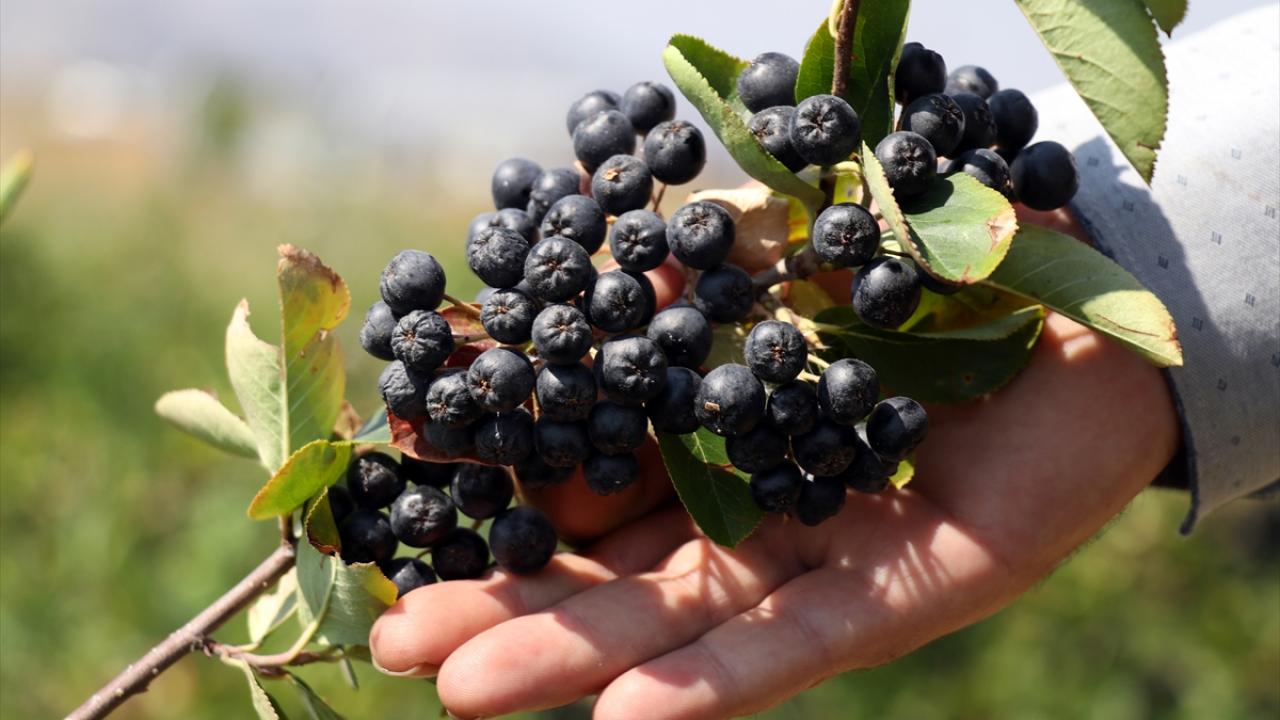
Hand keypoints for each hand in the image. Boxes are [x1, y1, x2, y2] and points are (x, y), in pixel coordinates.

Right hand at [370, 209, 1178, 719]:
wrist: (1084, 292)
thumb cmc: (913, 258)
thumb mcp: (775, 245)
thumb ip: (680, 278)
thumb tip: (576, 293)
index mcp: (708, 433)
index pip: (580, 475)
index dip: (490, 489)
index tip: (395, 503)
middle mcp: (749, 507)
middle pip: (608, 568)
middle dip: (501, 601)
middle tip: (391, 639)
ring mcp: (818, 555)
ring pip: (681, 618)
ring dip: (572, 657)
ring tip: (458, 689)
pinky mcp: (901, 591)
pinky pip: (799, 641)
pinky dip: (716, 682)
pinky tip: (625, 719)